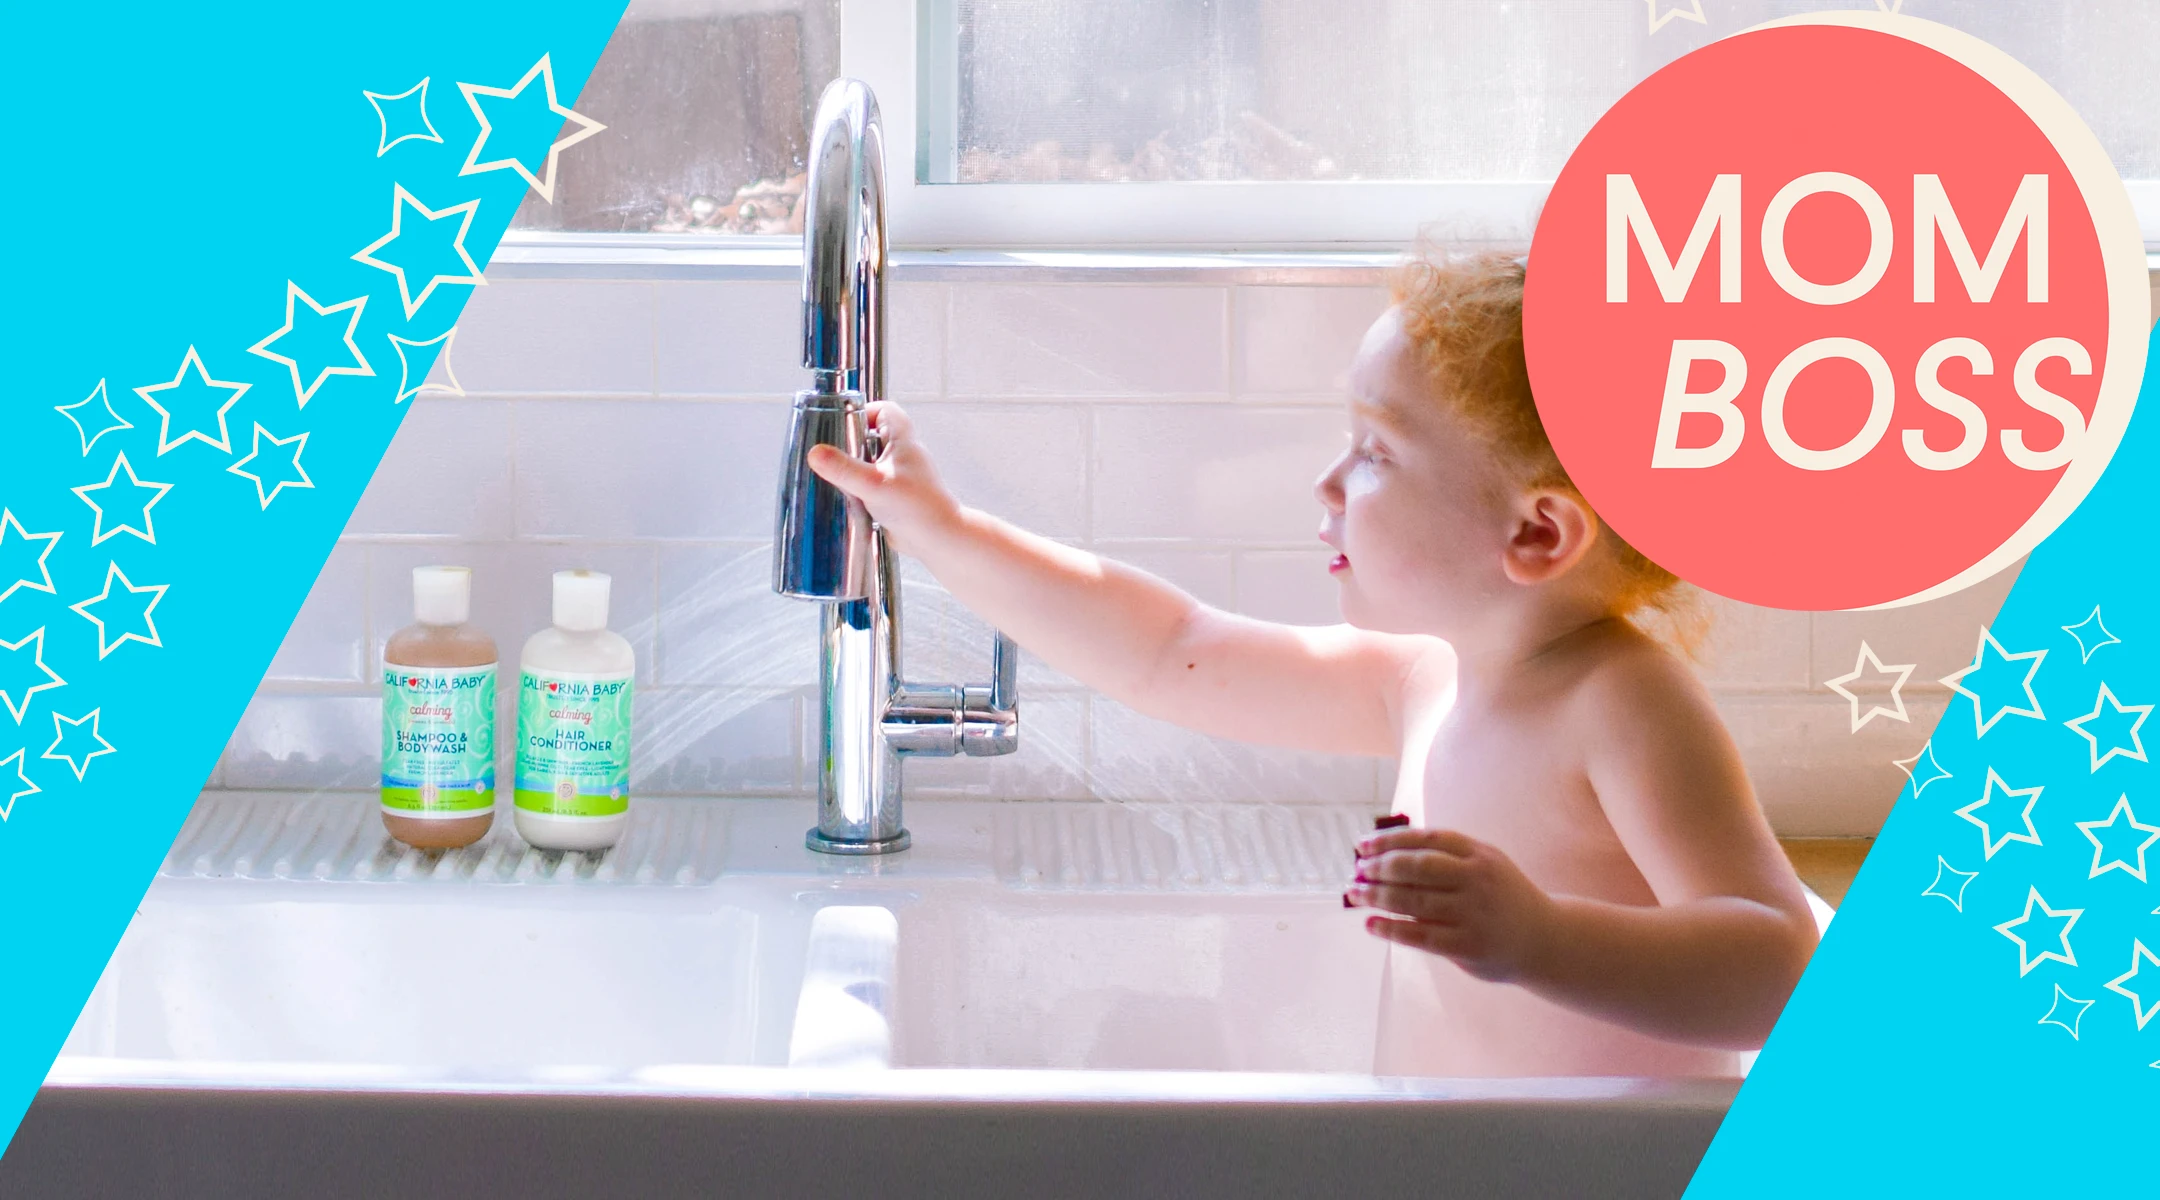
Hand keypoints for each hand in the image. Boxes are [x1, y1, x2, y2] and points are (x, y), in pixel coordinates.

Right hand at [805, 401, 962, 551]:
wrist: (937, 540)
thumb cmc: (917, 508)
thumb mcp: (874, 484)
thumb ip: (844, 469)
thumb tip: (815, 453)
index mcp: (903, 440)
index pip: (883, 410)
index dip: (862, 412)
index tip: (840, 425)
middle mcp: (902, 454)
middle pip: (871, 435)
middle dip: (850, 443)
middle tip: (832, 454)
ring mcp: (898, 475)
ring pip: (869, 461)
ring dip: (853, 469)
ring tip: (836, 477)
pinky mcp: (894, 495)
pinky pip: (871, 483)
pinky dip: (858, 488)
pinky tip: (847, 499)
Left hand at [1347, 827, 1556, 983]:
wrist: (1544, 939)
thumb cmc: (1500, 898)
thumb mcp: (1484, 865)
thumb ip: (1445, 857)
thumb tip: (1385, 853)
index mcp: (1478, 854)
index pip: (1427, 839)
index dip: (1389, 840)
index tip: (1362, 845)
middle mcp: (1477, 880)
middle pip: (1417, 867)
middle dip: (1380, 867)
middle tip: (1357, 871)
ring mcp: (1473, 913)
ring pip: (1413, 901)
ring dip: (1377, 896)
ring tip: (1355, 893)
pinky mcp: (1467, 945)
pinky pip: (1420, 935)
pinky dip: (1391, 929)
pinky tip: (1371, 924)